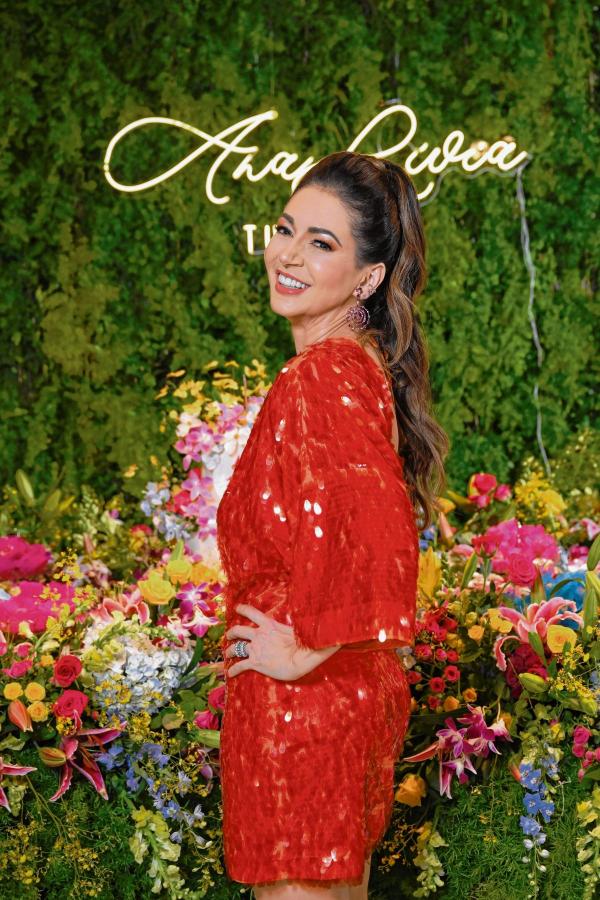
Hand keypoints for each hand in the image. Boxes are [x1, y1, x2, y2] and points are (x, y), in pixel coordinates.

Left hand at [224, 603, 338, 679]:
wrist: (300, 659)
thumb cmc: (305, 643)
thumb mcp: (300, 629)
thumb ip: (301, 624)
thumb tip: (320, 614)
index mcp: (269, 624)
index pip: (251, 612)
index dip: (242, 609)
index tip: (236, 608)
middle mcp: (259, 635)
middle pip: (238, 630)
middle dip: (231, 633)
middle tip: (229, 635)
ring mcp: (256, 649)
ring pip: (235, 647)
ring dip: (229, 651)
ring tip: (227, 654)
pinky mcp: (255, 663)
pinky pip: (239, 666)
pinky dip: (233, 670)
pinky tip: (230, 674)